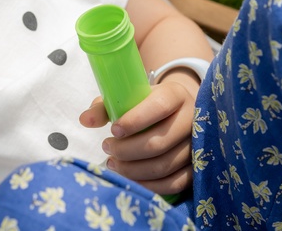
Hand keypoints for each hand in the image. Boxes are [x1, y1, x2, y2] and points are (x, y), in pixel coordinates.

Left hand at [79, 76, 198, 196]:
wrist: (176, 113)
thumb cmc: (145, 104)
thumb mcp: (126, 98)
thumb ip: (104, 107)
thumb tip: (84, 120)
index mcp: (175, 95)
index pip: (158, 107)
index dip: (134, 121)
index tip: (113, 130)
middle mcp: (192, 119)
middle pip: (159, 142)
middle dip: (127, 150)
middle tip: (107, 148)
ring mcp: (197, 145)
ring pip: (165, 165)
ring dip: (134, 170)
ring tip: (113, 163)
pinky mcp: (197, 167)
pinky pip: (174, 183)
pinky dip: (150, 186)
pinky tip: (131, 179)